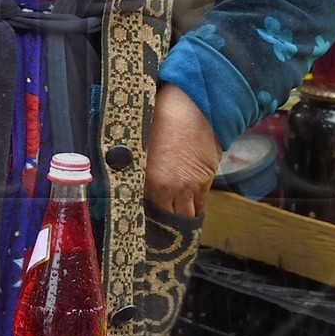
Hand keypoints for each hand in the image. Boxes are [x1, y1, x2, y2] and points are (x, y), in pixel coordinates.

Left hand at [144, 84, 221, 221]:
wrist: (194, 104)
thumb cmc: (161, 116)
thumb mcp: (139, 144)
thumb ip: (135, 169)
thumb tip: (128, 184)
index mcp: (150, 179)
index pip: (143, 212)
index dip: (141, 220)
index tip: (137, 225)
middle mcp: (171, 187)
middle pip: (166, 220)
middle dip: (161, 227)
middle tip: (155, 231)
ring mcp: (190, 185)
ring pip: (185, 216)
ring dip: (179, 222)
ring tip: (172, 229)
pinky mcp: (206, 179)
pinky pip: (200, 205)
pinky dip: (194, 211)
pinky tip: (187, 214)